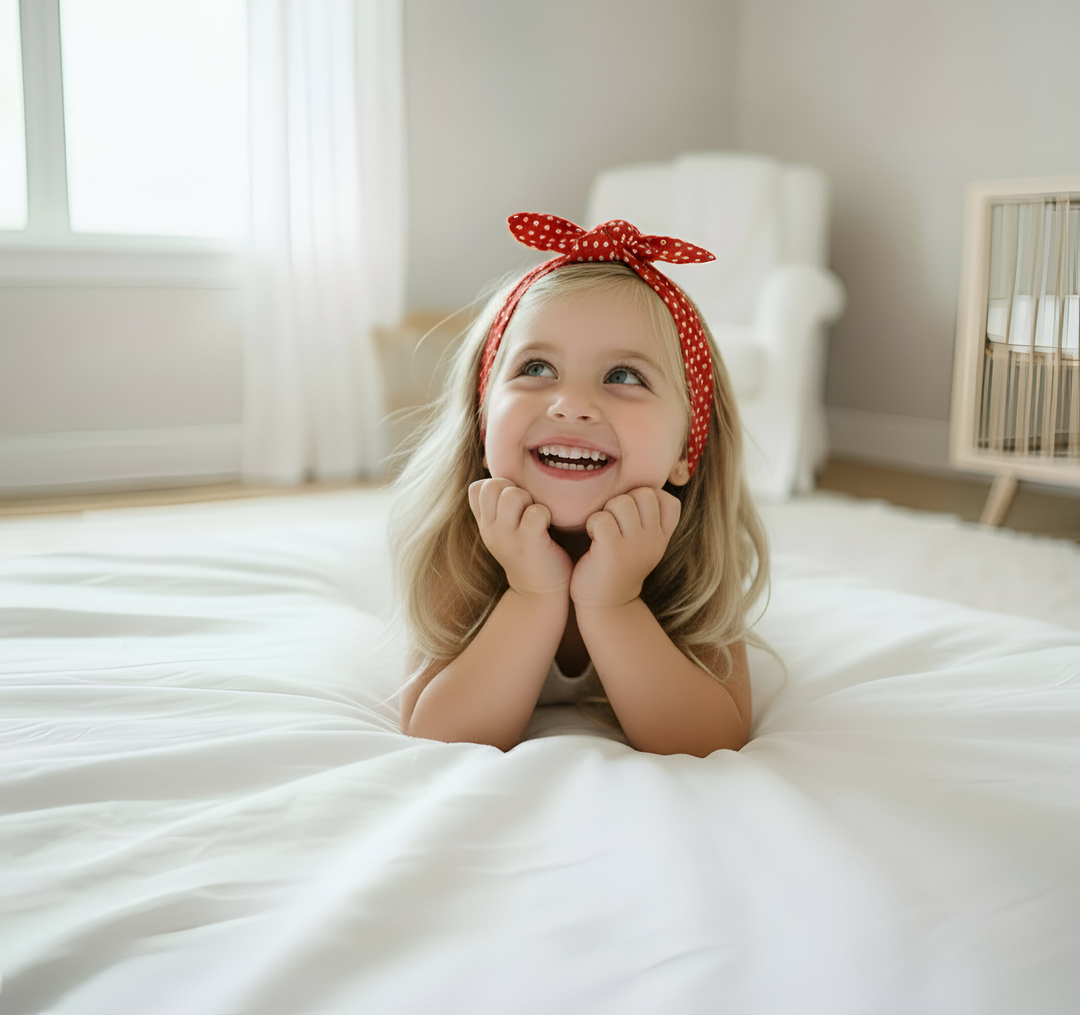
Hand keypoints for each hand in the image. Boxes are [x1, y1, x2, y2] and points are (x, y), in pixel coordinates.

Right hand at [468, 478, 571, 596]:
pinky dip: (545, 513)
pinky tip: (548, 526)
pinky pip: (535, 512)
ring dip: (528, 499)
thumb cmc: (528, 554)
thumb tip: (504, 476)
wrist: (538, 594)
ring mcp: (508, 537)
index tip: (513, 503)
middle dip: (513, 488)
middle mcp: (491, 530)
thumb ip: (500, 507)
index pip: (477, 488)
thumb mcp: (504, 531)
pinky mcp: (529, 543)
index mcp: (485, 524)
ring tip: (536, 515)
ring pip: (512, 495)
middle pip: (492, 485)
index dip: (497, 486)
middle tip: (527, 507)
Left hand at [570, 488, 680, 609]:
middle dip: (623, 500)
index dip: (649, 498)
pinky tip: (592, 537)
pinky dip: (593, 523)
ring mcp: (634, 545)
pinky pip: (602, 518)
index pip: (669, 500)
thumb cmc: (620, 568)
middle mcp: (653, 539)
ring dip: (606, 511)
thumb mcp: (645, 546)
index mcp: (661, 536)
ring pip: (621, 502)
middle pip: (644, 493)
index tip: (633, 515)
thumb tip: (645, 489)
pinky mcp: (612, 551)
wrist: (608, 606)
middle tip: (613, 521)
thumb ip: (649, 521)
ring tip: (602, 529)